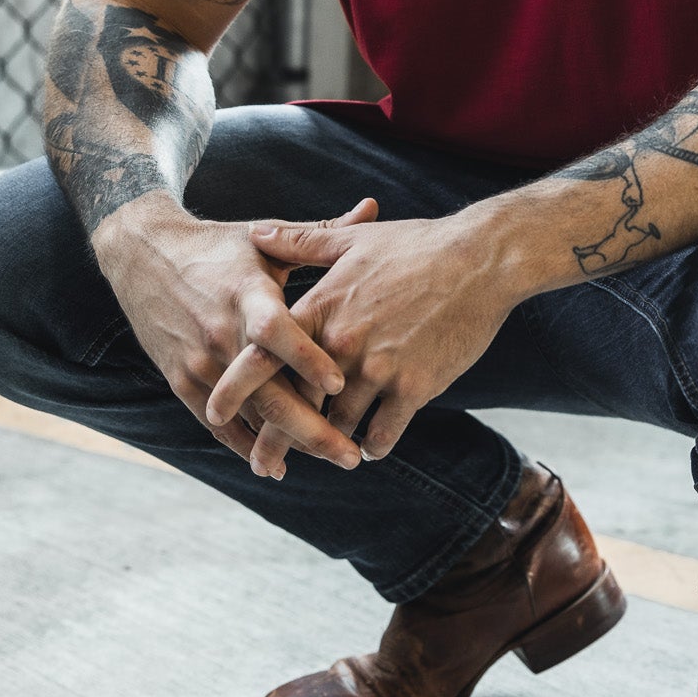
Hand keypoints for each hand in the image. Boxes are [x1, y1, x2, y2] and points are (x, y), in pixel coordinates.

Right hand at [92, 195, 378, 476]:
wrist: (141, 254)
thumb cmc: (219, 246)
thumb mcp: (264, 237)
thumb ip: (320, 234)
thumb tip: (373, 207)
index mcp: (246, 292)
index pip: (277, 331)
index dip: (307, 359)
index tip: (342, 385)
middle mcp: (220, 330)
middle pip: (266, 390)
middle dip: (310, 428)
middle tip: (351, 454)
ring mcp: (198, 359)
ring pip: (246, 413)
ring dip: (285, 443)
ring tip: (330, 459)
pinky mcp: (180, 378)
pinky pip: (216, 421)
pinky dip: (245, 444)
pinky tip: (274, 463)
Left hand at [204, 209, 518, 466]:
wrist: (481, 260)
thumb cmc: (418, 245)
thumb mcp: (353, 240)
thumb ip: (300, 242)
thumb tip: (256, 232)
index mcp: (321, 308)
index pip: (264, 357)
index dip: (236, 389)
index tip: (216, 413)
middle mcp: (342, 343)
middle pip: (295, 404)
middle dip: (276, 440)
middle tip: (264, 464)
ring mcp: (378, 368)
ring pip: (339, 424)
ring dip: (332, 442)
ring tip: (327, 453)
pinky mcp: (414, 387)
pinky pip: (384, 433)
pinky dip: (375, 445)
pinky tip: (372, 447)